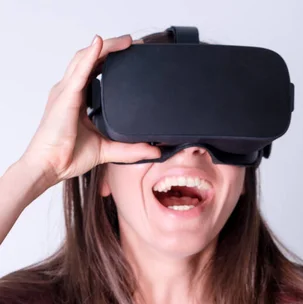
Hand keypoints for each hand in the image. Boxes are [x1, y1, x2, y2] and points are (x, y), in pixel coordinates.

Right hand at [20, 34, 159, 186]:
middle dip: (112, 47)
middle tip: (135, 43)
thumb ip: (131, 150)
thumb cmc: (68, 156)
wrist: (50, 167)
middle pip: (91, 59)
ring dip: (106, 46)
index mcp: (78, 98)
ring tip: (125, 40)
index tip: (132, 53)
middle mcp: (71, 91)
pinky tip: (100, 44)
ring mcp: (66, 92)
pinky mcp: (65, 98)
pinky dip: (90, 56)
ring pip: (85, 58)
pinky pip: (79, 72)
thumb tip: (155, 152)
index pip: (94, 70)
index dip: (111, 58)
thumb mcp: (108, 150)